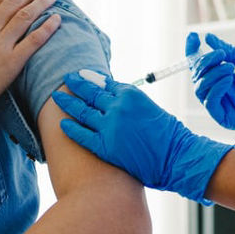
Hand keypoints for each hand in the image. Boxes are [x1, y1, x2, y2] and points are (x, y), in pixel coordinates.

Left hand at [52, 71, 233, 203]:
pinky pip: (82, 134)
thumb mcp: (149, 108)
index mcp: (131, 94)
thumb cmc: (168, 135)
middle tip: (66, 80)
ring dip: (68, 103)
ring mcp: (110, 126)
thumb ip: (129, 101)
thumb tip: (112, 95)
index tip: (82, 76)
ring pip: (82, 111)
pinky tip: (62, 124)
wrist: (177, 157)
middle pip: (90, 93)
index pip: (105, 83)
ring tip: (57, 97)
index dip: (92, 79)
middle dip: (76, 85)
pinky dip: (71, 128)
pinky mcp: (105, 146)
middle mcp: (118, 107)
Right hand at [188, 32, 234, 146]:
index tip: (193, 36)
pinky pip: (210, 103)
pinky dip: (216, 88)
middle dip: (204, 62)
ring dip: (212, 74)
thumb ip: (228, 51)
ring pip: (200, 89)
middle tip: (220, 55)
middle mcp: (219, 91)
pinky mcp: (225, 118)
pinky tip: (229, 79)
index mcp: (223, 78)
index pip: (201, 66)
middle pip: (197, 76)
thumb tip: (208, 38)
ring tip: (229, 67)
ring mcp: (221, 105)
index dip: (193, 52)